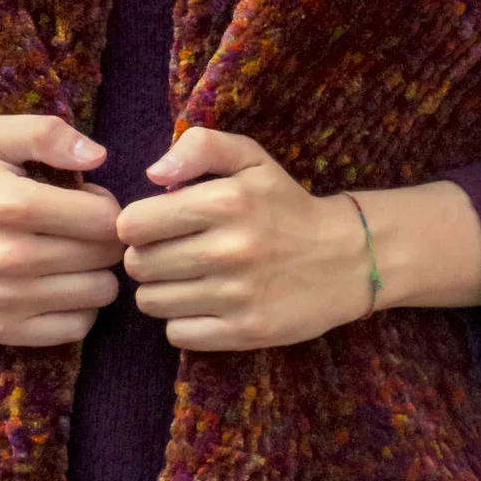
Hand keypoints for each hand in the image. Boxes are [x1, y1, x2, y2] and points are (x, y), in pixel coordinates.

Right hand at [0, 111, 124, 347]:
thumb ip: (47, 134)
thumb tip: (97, 156)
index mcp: (11, 204)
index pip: (103, 218)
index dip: (105, 205)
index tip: (85, 201)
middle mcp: (8, 257)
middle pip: (104, 255)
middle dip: (102, 237)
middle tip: (77, 228)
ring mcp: (4, 299)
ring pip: (99, 293)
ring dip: (94, 273)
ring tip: (69, 256)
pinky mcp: (0, 329)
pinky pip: (77, 326)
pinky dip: (79, 306)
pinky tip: (58, 285)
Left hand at [115, 127, 373, 351]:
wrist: (346, 258)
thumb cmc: (286, 205)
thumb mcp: (251, 159)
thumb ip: (200, 146)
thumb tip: (153, 173)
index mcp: (225, 201)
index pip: (133, 224)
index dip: (136, 224)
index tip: (155, 224)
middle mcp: (229, 250)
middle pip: (138, 265)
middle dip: (146, 256)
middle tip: (172, 252)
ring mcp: (237, 296)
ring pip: (151, 302)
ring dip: (161, 290)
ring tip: (188, 277)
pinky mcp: (246, 332)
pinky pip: (177, 333)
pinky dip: (183, 321)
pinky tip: (205, 303)